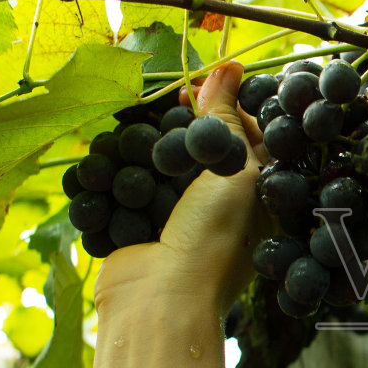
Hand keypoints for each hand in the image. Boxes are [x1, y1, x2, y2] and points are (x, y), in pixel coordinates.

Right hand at [94, 60, 270, 320]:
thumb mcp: (236, 173)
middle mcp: (220, 207)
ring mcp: (177, 219)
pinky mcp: (138, 230)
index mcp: (257, 197)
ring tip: (138, 113)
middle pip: (203, 150)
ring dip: (148, 143)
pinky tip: (110, 145)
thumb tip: (228, 66)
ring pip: (162, 166)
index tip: (214, 77)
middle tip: (172, 91)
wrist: (160, 300)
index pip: (252, 138)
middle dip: (186, 121)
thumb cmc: (214, 239)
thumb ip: (227, 121)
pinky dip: (117, 172)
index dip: (234, 107)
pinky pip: (127, 191)